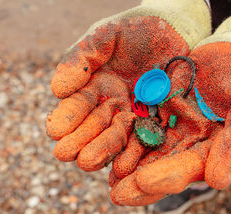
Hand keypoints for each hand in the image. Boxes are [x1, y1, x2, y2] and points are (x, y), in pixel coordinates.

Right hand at [45, 0, 210, 170]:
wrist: (175, 31)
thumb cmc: (136, 29)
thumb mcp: (105, 36)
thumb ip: (81, 59)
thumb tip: (57, 90)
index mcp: (95, 87)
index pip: (77, 106)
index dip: (67, 117)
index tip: (55, 130)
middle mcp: (112, 106)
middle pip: (94, 128)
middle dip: (80, 140)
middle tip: (66, 153)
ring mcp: (135, 117)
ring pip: (117, 139)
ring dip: (103, 150)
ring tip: (90, 161)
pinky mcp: (158, 123)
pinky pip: (146, 141)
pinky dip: (134, 154)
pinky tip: (123, 166)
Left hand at [109, 13, 230, 204]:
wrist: (229, 52)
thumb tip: (217, 182)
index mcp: (211, 147)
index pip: (190, 167)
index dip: (168, 176)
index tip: (143, 182)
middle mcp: (189, 143)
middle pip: (164, 168)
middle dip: (141, 183)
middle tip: (118, 194)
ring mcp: (172, 128)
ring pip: (146, 151)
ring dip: (125, 164)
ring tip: (103, 176)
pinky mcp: (158, 110)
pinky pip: (138, 125)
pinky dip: (122, 136)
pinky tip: (103, 144)